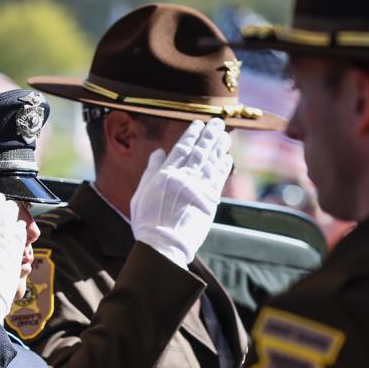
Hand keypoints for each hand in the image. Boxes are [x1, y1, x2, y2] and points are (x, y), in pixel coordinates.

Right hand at [130, 118, 232, 266]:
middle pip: (201, 150)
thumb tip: (158, 153)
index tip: (198, 124)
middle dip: (210, 134)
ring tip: (225, 136)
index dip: (192, 134)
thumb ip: (151, 171)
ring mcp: (199, 188)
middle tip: (217, 123)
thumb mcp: (141, 193)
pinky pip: (219, 178)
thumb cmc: (147, 221)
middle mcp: (185, 177)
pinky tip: (227, 158)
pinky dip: (224, 166)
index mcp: (166, 173)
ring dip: (220, 147)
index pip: (182, 147)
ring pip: (212, 161)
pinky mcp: (210, 200)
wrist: (164, 244)